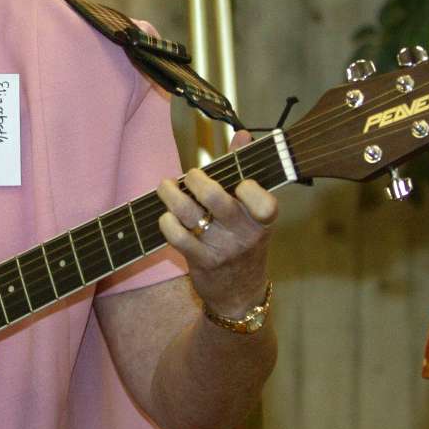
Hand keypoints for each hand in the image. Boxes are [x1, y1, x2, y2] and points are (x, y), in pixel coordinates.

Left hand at [154, 140, 278, 326]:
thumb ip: (245, 171)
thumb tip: (244, 134)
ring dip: (172, 195)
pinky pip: (178, 236)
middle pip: (217, 199)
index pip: (264, 202)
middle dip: (196, 179)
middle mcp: (246, 235)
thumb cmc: (243, 242)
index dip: (249, 187)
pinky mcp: (202, 263)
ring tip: (166, 186)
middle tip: (189, 175)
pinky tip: (165, 216)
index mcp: (263, 220)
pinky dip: (167, 222)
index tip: (237, 181)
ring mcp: (224, 250)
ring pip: (191, 214)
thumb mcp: (252, 213)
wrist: (239, 295)